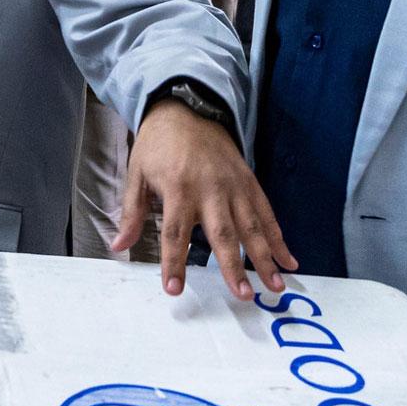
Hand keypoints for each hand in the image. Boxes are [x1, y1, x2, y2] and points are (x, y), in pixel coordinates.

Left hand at [118, 99, 294, 300]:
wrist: (186, 109)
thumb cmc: (157, 146)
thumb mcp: (136, 174)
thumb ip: (132, 213)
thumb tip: (118, 246)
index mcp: (177, 188)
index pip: (175, 233)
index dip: (174, 263)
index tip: (174, 289)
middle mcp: (210, 189)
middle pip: (223, 234)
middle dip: (233, 267)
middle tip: (244, 296)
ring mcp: (234, 186)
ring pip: (252, 227)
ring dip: (265, 258)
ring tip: (276, 287)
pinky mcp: (249, 181)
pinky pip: (266, 213)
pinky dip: (279, 237)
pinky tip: (288, 260)